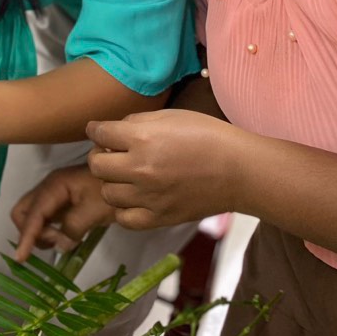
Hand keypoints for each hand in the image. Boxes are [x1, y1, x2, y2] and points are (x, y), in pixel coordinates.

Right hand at [11, 164, 114, 260]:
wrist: (127, 178)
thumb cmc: (110, 190)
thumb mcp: (95, 210)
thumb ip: (74, 227)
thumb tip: (61, 244)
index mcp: (54, 186)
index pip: (33, 214)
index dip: (26, 237)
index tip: (20, 258)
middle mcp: (49, 188)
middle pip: (24, 211)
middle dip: (31, 232)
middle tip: (53, 242)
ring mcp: (54, 195)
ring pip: (33, 216)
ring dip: (41, 233)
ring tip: (64, 240)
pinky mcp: (62, 202)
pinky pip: (46, 219)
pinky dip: (49, 231)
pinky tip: (66, 237)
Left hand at [87, 110, 242, 229]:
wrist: (240, 171)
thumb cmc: (208, 136)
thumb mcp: (170, 116)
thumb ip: (137, 122)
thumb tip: (113, 130)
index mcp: (142, 138)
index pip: (99, 133)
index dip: (96, 130)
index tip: (99, 131)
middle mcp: (140, 168)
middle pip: (96, 165)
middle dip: (99, 155)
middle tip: (112, 153)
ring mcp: (149, 197)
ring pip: (106, 192)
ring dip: (111, 181)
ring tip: (125, 176)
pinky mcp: (159, 218)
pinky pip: (124, 219)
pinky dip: (123, 209)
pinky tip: (134, 198)